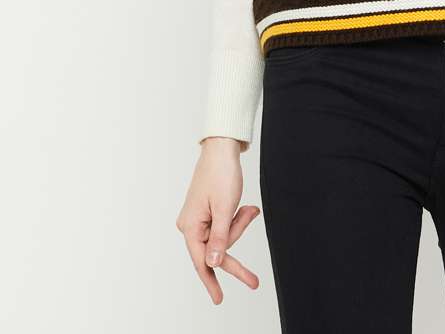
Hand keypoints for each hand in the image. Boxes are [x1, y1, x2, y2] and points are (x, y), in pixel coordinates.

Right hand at [176, 136, 260, 303]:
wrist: (221, 148)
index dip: (213, 281)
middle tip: (252, 220)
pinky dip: (236, 218)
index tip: (219, 300)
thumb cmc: (222, 174)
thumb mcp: (225, 209)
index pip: (203, 261)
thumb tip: (213, 264)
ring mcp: (197, 219)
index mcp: (190, 226)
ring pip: (223, 236)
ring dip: (239, 223)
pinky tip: (245, 207)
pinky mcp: (205, 212)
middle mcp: (189, 225)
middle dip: (237, 234)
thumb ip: (220, 238)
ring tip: (249, 207)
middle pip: (217, 247)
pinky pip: (223, 225)